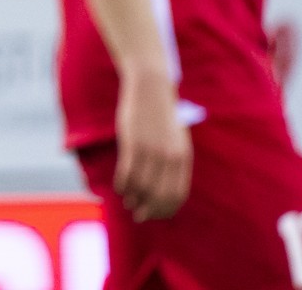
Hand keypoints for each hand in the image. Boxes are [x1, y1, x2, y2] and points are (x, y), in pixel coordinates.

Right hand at [113, 68, 191, 221]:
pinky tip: (118, 187)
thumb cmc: (162, 114)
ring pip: (141, 187)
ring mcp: (151, 149)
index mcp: (183, 157)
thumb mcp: (176, 139)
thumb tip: (164, 186)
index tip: (155, 215)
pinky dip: (121, 185)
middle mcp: (169, 156)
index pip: (177, 194)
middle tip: (138, 215)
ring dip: (133, 198)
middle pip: (159, 195)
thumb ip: (173, 161)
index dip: (165, 210)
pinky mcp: (133, 142)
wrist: (151, 87)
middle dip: (148, 210)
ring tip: (127, 201)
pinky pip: (126, 173)